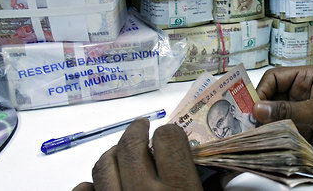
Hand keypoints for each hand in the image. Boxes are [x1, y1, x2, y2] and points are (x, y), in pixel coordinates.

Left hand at [73, 118, 202, 190]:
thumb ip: (207, 189)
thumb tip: (221, 176)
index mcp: (178, 190)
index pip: (168, 139)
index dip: (168, 133)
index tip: (168, 136)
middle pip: (130, 144)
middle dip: (136, 131)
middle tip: (141, 128)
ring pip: (104, 164)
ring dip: (113, 153)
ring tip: (121, 153)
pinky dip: (91, 185)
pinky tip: (103, 186)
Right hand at [253, 65, 312, 166]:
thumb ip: (287, 110)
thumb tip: (257, 109)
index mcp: (306, 77)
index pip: (274, 78)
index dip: (261, 90)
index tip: (253, 107)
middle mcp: (300, 91)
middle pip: (270, 94)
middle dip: (260, 106)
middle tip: (249, 120)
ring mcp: (300, 109)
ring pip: (273, 111)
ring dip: (264, 120)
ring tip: (254, 131)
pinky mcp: (301, 126)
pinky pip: (280, 125)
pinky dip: (272, 131)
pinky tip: (265, 137)